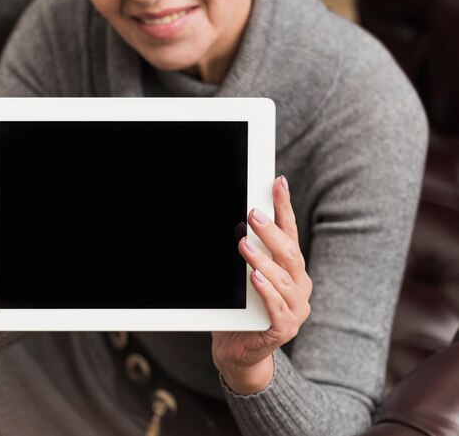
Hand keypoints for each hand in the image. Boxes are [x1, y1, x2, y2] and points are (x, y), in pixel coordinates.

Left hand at [211, 175, 312, 393]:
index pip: (290, 232)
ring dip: (262, 260)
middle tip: (252, 215)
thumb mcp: (242, 275)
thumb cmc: (240, 309)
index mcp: (291, 269)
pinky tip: (254, 279)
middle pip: (289, 253)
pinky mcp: (285, 329)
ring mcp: (296, 308)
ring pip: (283, 279)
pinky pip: (277, 308)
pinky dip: (266, 292)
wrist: (237, 350)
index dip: (284, 207)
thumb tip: (233, 222)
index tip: (277, 183)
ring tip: (243, 246)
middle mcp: (298, 285)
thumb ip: (246, 252)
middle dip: (271, 232)